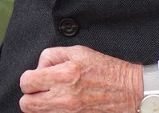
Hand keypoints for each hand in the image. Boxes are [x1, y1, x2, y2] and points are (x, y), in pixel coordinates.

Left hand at [18, 46, 142, 111]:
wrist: (132, 92)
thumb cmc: (108, 71)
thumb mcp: (79, 51)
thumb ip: (52, 56)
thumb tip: (38, 68)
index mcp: (65, 74)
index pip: (26, 82)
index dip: (29, 79)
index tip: (37, 78)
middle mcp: (65, 97)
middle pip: (27, 104)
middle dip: (31, 95)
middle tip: (42, 90)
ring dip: (42, 107)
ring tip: (54, 98)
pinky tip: (64, 106)